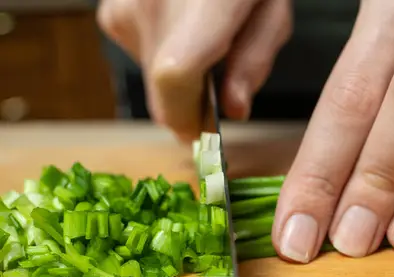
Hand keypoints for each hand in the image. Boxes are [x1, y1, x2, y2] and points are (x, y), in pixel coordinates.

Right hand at [97, 0, 291, 140]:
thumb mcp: (271, 11)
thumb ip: (254, 62)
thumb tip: (233, 110)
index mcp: (200, 4)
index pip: (175, 78)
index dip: (189, 118)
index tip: (207, 136)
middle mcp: (149, 5)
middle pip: (163, 93)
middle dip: (193, 105)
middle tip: (220, 86)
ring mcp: (124, 9)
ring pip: (152, 81)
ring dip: (181, 81)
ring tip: (208, 43)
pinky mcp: (112, 13)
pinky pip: (141, 60)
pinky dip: (165, 59)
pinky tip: (186, 32)